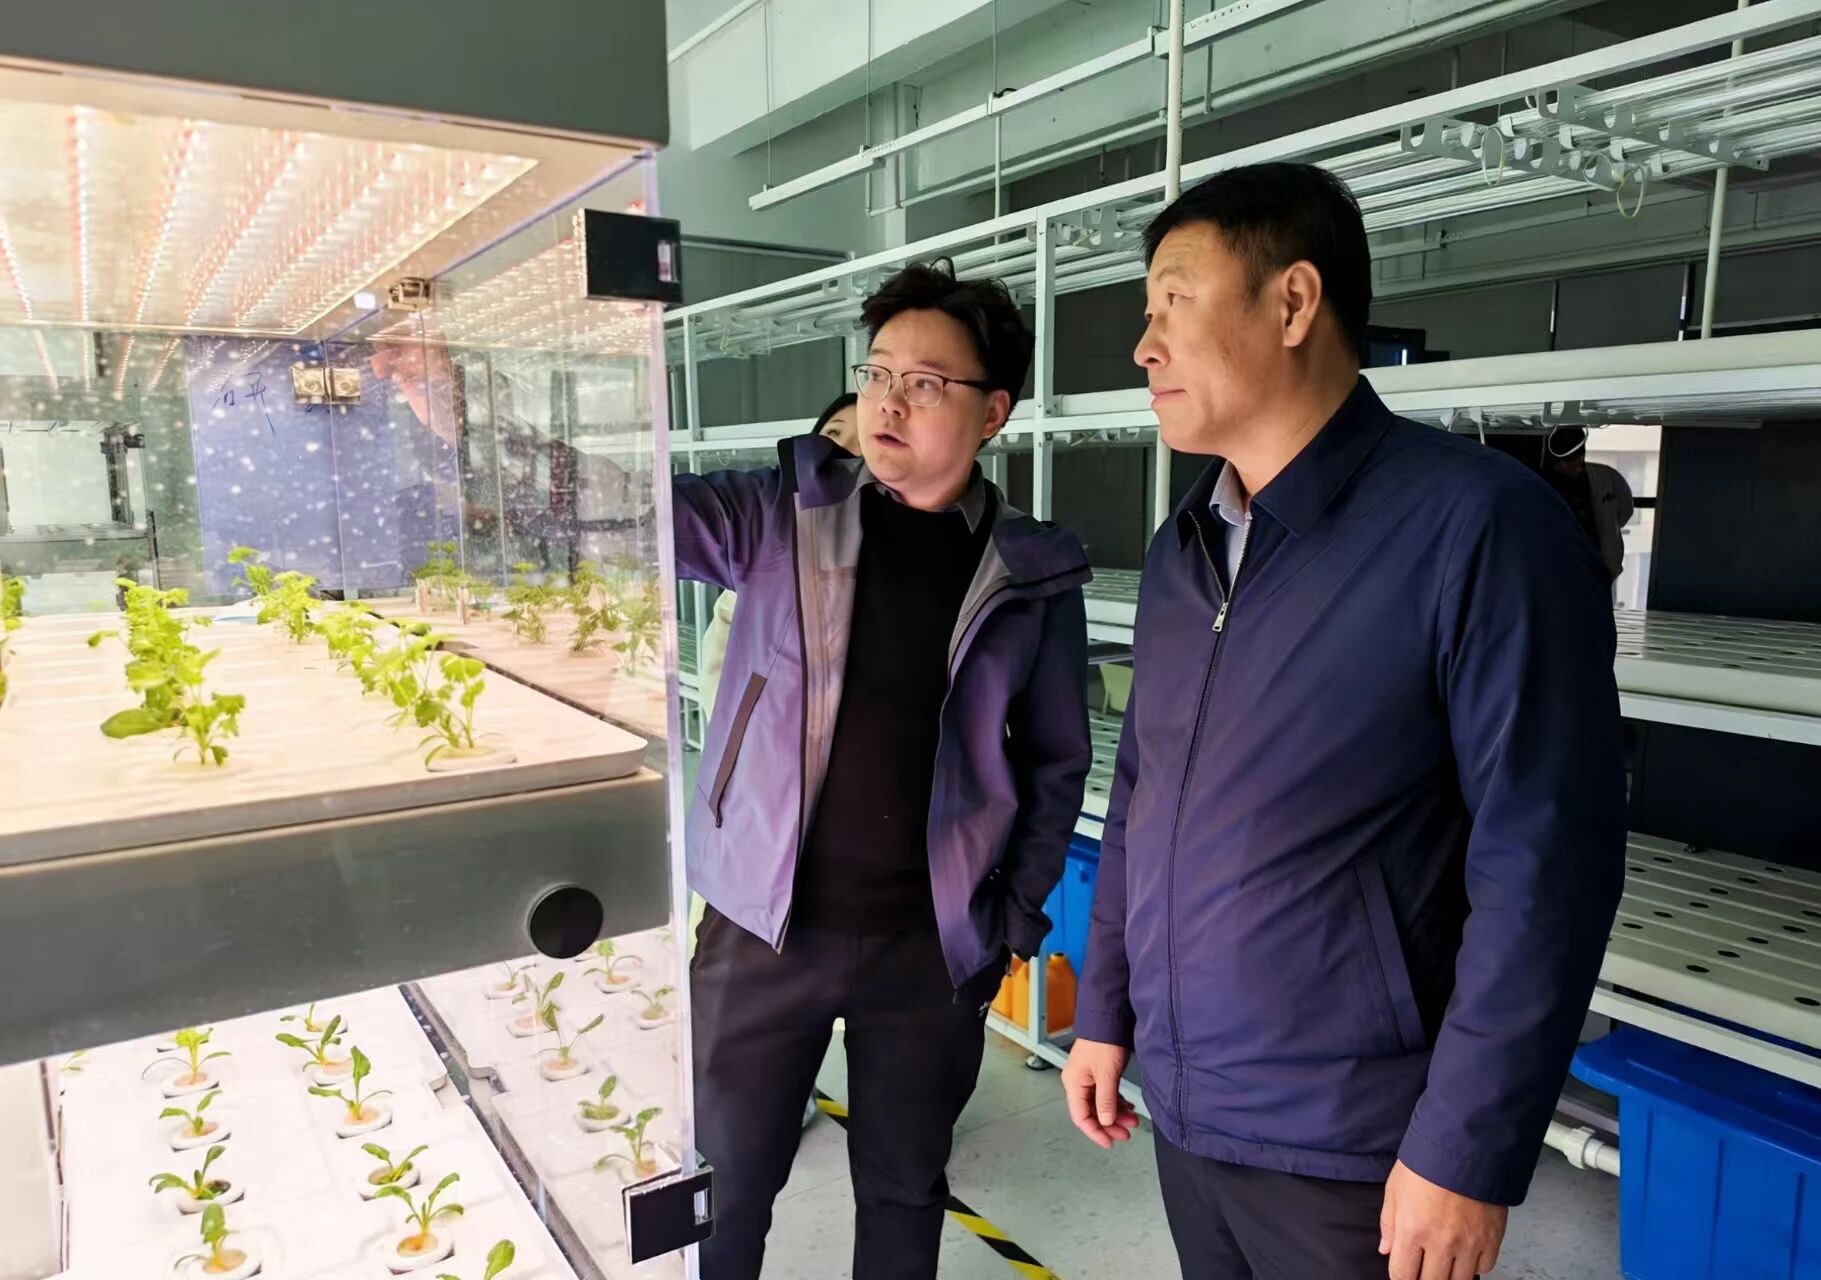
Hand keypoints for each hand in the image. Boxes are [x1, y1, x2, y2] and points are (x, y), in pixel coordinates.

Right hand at [1061, 1038, 1139, 1148]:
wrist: (1109, 1019)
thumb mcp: (1106, 1074)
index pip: (1081, 1117)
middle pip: (1091, 1113)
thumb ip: (1106, 1100)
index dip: (1095, 1132)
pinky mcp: (1097, 1074)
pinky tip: (1128, 1107)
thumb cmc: (1103, 1041)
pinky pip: (1105, 1095)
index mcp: (1074, 1083)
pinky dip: (1117, 1103)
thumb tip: (1106, 1122)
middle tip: (1126, 1133)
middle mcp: (1078, 1082)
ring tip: (1133, 1119)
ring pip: (1100, 1105)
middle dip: (1110, 1125)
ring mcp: (1087, 1078)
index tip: (1110, 1142)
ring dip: (1116, 1114)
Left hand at [1379, 1160, 1507, 1279]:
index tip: (1403, 1273)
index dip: (1401, 1278)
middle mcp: (1441, 1243)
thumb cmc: (1428, 1162)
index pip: (1402, 1275)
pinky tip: (1466, 1254)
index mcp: (1412, 1230)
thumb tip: (1386, 1249)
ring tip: (1444, 1263)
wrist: (1468, 1145)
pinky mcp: (1492, 1239)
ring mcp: (1468, 1244)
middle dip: (1424, 1279)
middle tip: (1424, 1268)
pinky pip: (1483, 1268)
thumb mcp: (1395, 1188)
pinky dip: (1474, 1266)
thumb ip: (1389, 1223)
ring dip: (1449, 1275)